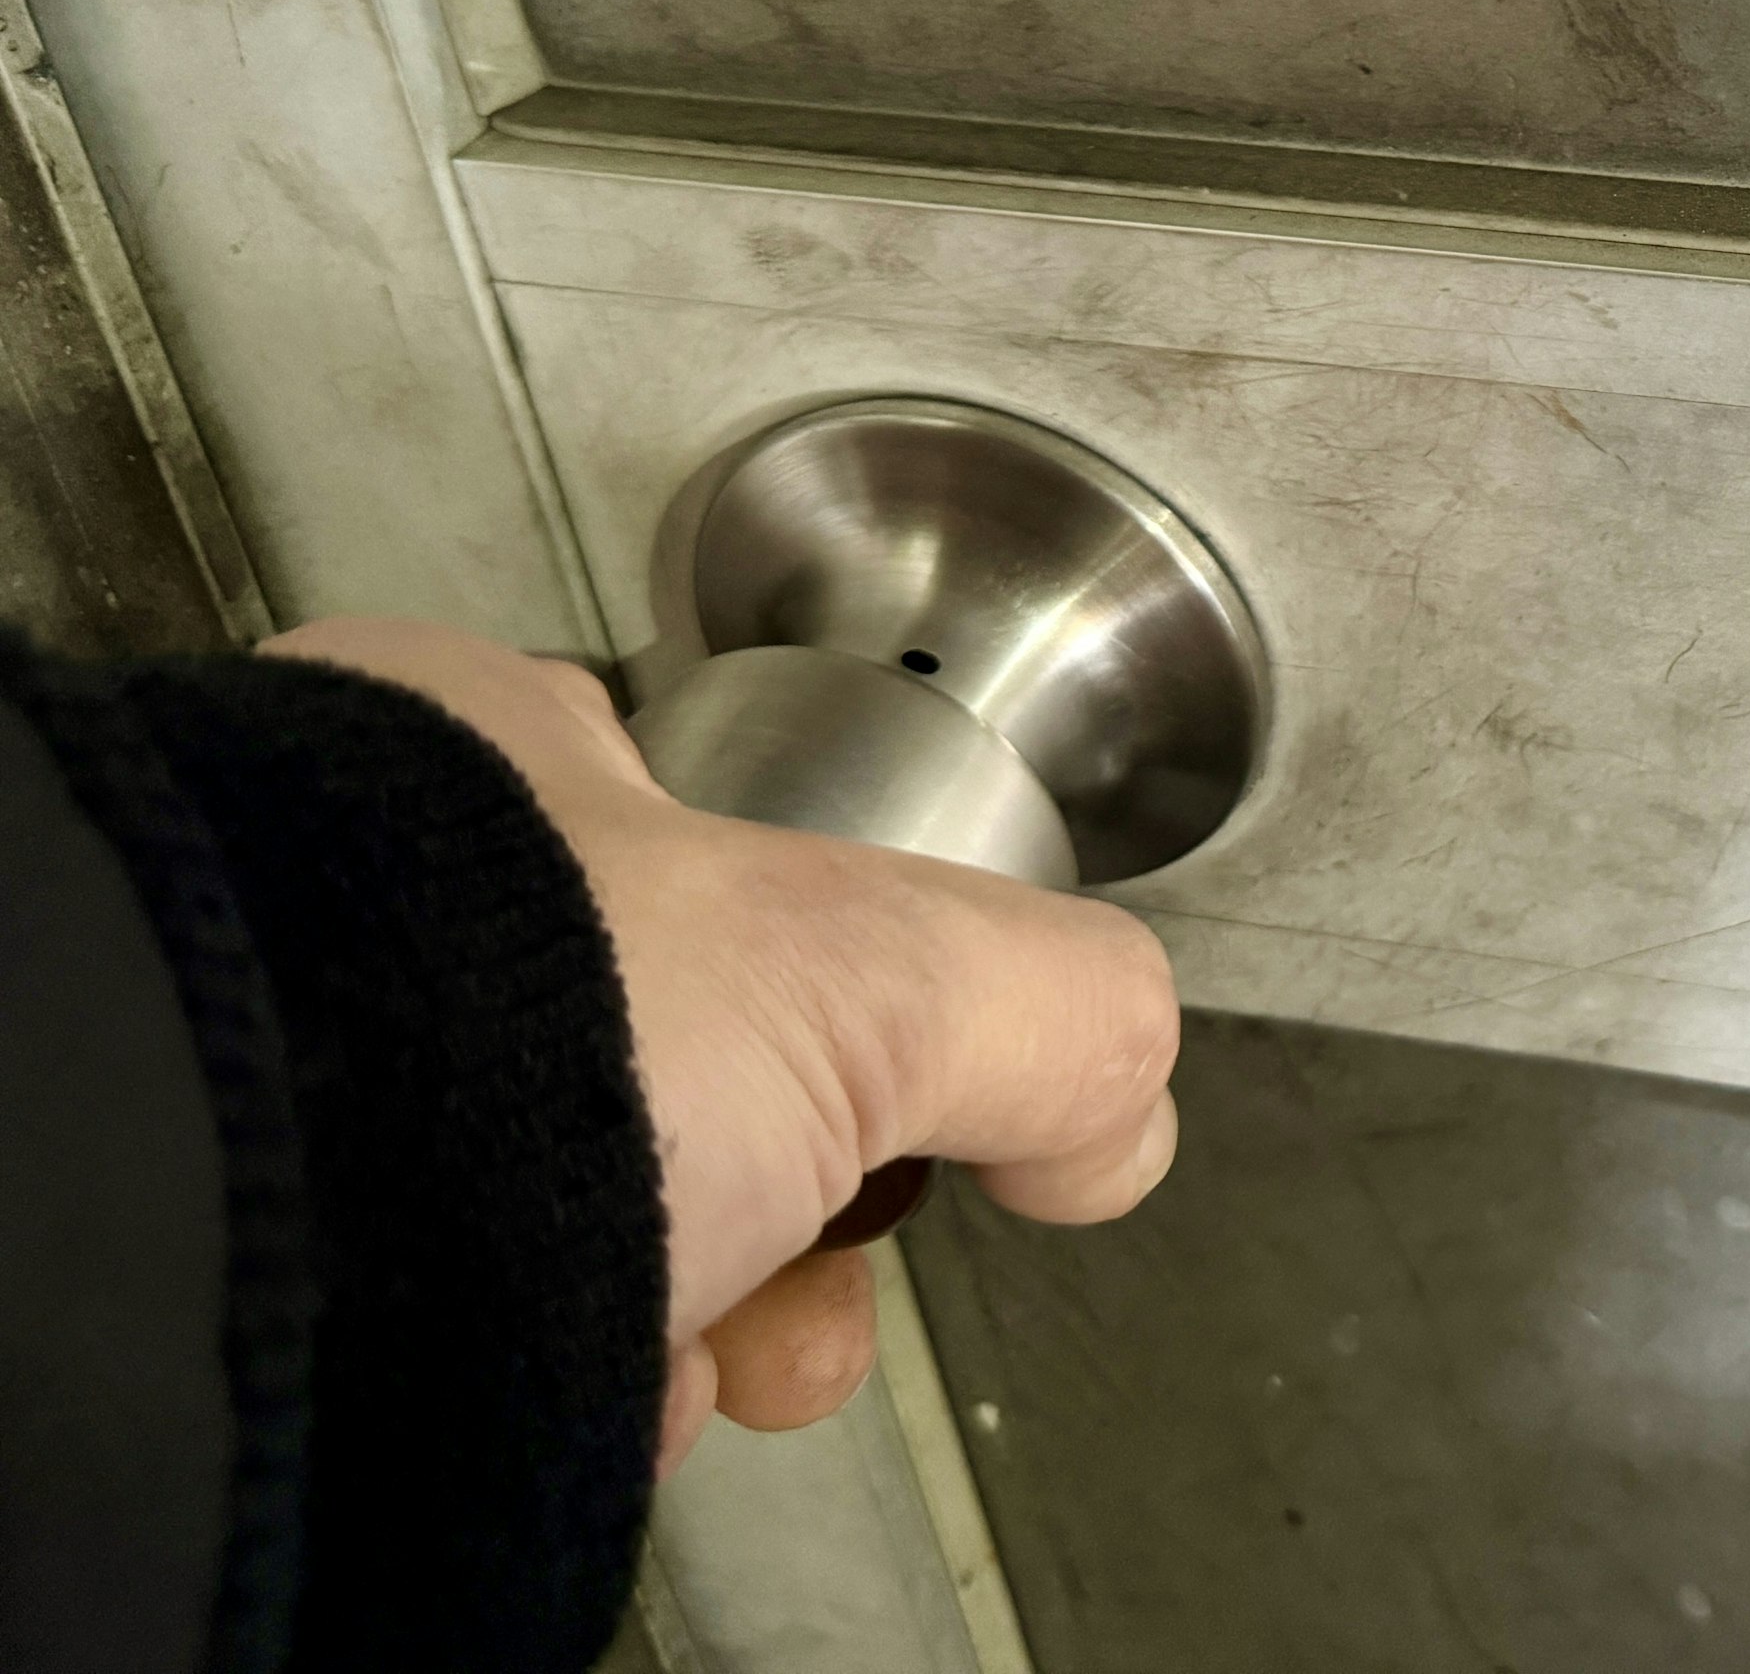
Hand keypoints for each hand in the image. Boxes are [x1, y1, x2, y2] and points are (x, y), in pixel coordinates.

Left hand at [260, 618, 1180, 1471]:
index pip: (707, 856)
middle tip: (804, 1285)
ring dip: (669, 1308)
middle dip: (777, 1206)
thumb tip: (1115, 1103)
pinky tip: (552, 1404)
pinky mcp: (232, 1248)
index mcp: (472, 754)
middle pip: (659, 1064)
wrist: (225, 1263)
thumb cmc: (470, 1038)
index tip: (889, 1113)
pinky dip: (522, 1377)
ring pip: (544, 1204)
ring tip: (680, 1371)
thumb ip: (1051, 1003)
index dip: (842, 1004)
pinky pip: (428, 1312)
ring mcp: (283, 1075)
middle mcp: (349, 899)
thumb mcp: (872, 971)